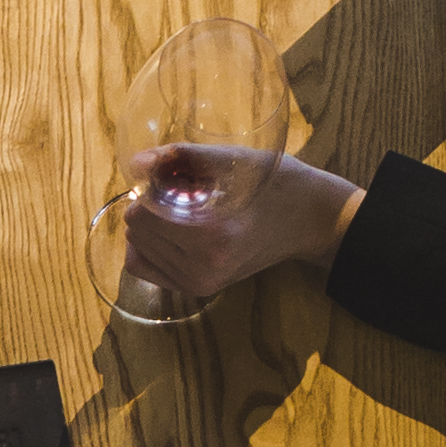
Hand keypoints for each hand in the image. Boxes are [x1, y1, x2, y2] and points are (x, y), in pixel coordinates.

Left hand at [118, 143, 360, 311]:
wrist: (310, 221)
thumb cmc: (276, 183)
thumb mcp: (234, 159)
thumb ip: (183, 158)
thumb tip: (136, 163)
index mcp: (212, 237)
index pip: (141, 215)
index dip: (149, 187)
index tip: (173, 174)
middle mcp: (202, 268)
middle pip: (136, 232)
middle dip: (148, 206)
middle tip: (180, 190)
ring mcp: (200, 283)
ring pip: (137, 250)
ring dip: (149, 225)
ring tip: (182, 209)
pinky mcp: (199, 289)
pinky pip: (146, 269)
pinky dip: (150, 246)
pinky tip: (173, 229)